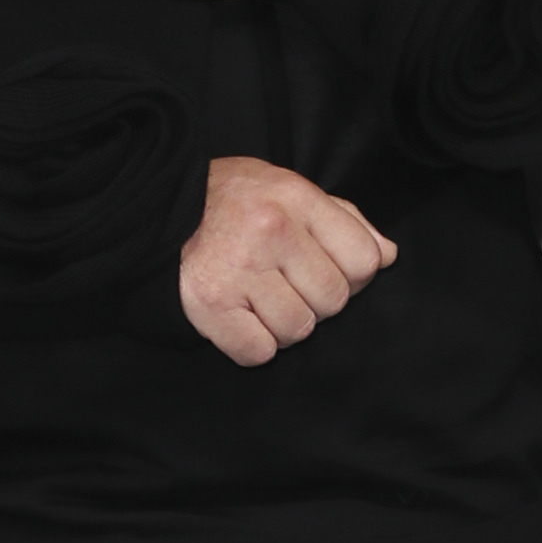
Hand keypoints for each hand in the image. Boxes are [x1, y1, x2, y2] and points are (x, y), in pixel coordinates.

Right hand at [178, 155, 395, 367]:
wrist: (153, 209)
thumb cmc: (229, 203)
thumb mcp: (288, 190)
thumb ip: (343, 220)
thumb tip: (387, 256)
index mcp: (296, 198)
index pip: (364, 261)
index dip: (350, 275)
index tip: (321, 268)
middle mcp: (271, 231)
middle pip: (334, 301)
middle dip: (314, 300)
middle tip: (281, 282)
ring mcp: (239, 270)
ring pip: (298, 330)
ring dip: (281, 325)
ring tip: (256, 297)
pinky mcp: (210, 305)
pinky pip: (259, 351)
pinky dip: (251, 344)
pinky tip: (238, 317)